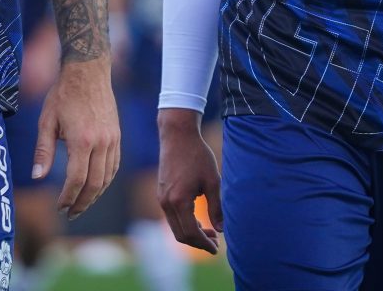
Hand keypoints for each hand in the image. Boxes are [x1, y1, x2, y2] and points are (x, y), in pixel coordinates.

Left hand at [31, 57, 119, 219]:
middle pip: (95, 184)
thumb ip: (43, 150)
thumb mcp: (46, 120)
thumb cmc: (63, 94)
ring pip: (107, 177)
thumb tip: (37, 176)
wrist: (88, 71)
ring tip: (81, 203)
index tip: (60, 207)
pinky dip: (106, 180)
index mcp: (82, 140)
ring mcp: (112, 139)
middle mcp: (101, 142)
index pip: (77, 179)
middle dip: (82, 202)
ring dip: (95, 195)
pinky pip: (114, 165)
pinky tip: (95, 185)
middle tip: (70, 213)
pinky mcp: (117, 135)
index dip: (68, 197)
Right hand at [156, 108, 222, 253]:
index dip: (204, 244)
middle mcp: (167, 202)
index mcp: (179, 201)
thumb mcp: (212, 181)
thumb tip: (221, 230)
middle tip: (216, 242)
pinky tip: (198, 219)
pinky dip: (185, 223)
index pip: (191, 233)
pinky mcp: (161, 193)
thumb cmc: (197, 155)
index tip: (217, 248)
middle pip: (181, 235)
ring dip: (192, 233)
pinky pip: (172, 216)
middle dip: (198, 242)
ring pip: (175, 227)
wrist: (177, 135)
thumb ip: (216, 207)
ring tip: (210, 231)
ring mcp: (162, 198)